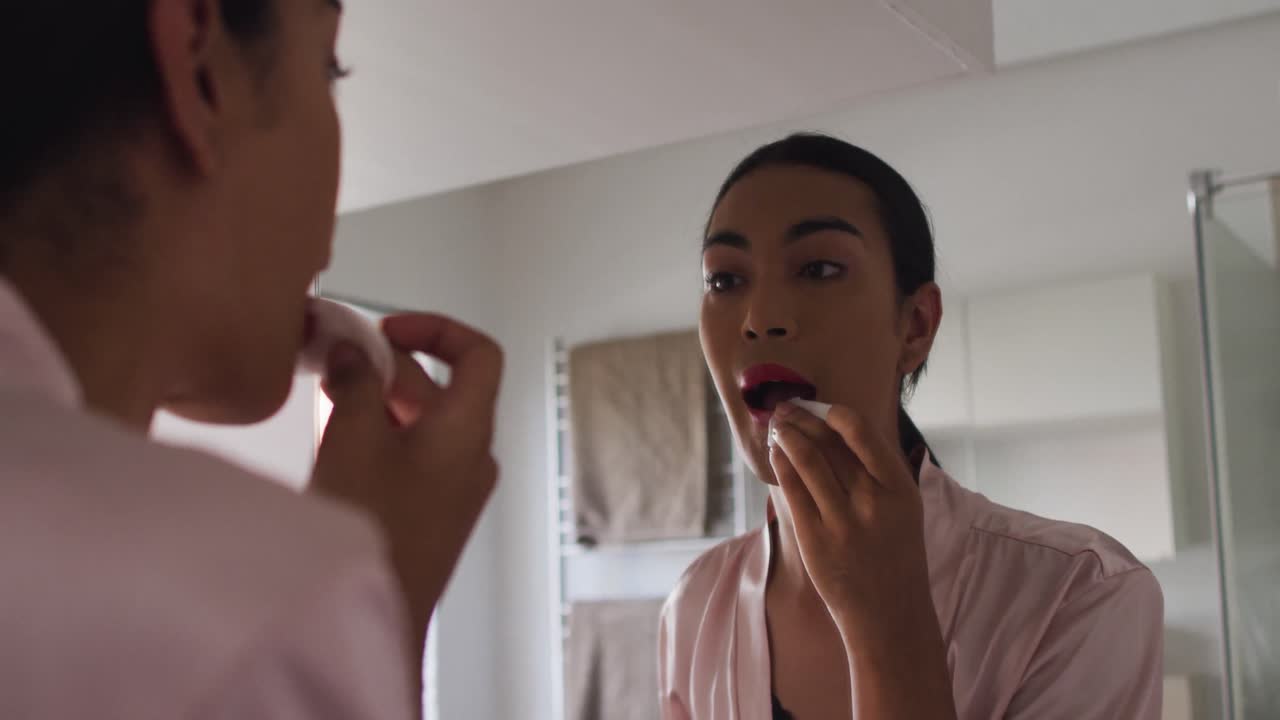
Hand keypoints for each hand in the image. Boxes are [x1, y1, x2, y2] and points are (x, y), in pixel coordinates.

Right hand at [311, 313, 502, 646]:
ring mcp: (454, 488)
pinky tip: (335, 439)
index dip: (437, 328)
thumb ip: (356, 382)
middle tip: (333, 358)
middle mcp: (472, 456)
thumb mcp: (355, 438)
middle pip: (440, 388)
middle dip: (386, 366)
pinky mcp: (431, 515)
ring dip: (377, 401)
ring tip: (325, 396)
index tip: (386, 329)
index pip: (479, 354)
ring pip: (420, 424)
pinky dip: (379, 436)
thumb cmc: (372, 527)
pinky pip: (411, 458)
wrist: (375, 615)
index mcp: (469, 429)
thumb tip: (353, 351)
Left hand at [770, 402, 956, 717]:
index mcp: (899, 488)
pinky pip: (792, 488)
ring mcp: (841, 521)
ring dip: (786, 435)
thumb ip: (878, 470)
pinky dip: (781, 463)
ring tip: (777, 425)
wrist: (889, 612)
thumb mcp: (903, 507)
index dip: (835, 413)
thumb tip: (839, 426)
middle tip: (786, 407)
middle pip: (828, 443)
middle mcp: (871, 501)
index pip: (862, 433)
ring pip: (805, 460)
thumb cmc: (894, 552)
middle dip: (801, 418)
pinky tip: (776, 453)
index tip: (820, 406)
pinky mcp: (815, 539)